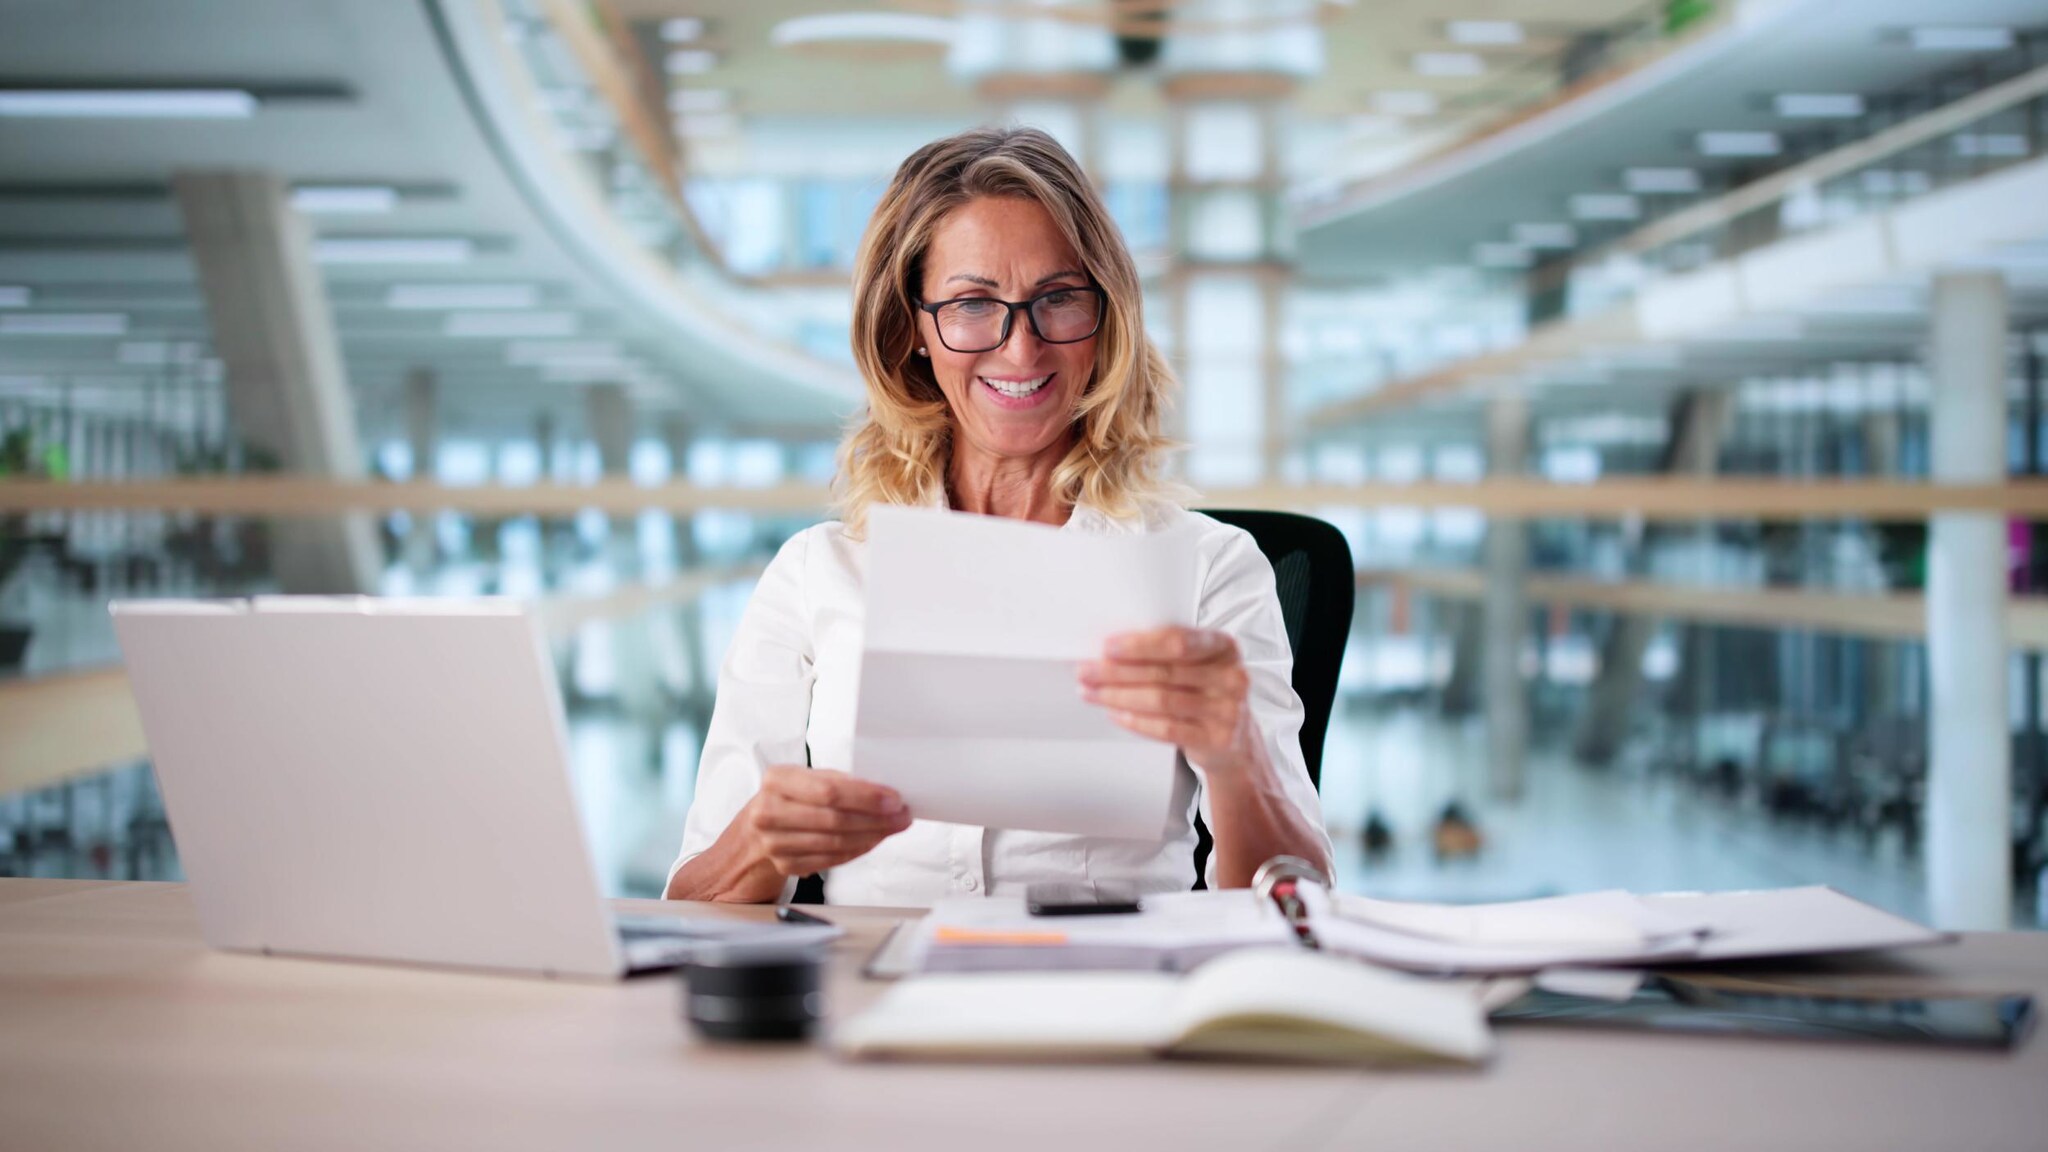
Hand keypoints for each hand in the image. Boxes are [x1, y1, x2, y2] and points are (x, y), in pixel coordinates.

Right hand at [740, 766, 912, 877]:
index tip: (893, 798)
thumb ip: (836, 783)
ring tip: (893, 827)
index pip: (828, 790)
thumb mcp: (803, 781)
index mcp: (777, 779)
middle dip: (876, 818)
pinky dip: (858, 850)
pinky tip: (872, 840)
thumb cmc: (786, 801)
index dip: (865, 796)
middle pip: (835, 818)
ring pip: (836, 842)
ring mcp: (774, 842)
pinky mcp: (785, 865)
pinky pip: (831, 859)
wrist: (749, 836)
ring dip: (872, 836)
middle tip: (902, 815)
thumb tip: (883, 792)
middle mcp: (769, 811)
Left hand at [1078, 626, 1255, 775]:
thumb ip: (1168, 653)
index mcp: (1223, 647)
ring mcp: (1226, 710)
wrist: (1236, 740)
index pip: (1177, 641)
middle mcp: (1230, 676)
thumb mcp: (1199, 664)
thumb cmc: (1207, 693)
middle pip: (1163, 672)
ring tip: (1094, 693)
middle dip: (1117, 672)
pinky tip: (1117, 714)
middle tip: (1087, 672)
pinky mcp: (1216, 739)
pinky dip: (1137, 722)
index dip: (1139, 645)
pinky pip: (1168, 729)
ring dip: (1119, 696)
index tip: (1107, 648)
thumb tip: (1111, 651)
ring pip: (1161, 701)